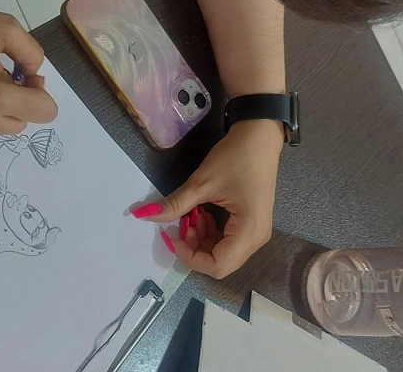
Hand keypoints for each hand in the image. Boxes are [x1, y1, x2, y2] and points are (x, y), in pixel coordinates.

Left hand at [134, 120, 282, 278]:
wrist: (259, 137)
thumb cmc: (235, 158)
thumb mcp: (201, 182)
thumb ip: (174, 204)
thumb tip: (143, 215)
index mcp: (249, 232)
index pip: (217, 265)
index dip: (189, 257)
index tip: (171, 235)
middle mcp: (256, 238)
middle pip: (219, 261)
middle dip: (193, 246)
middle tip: (180, 221)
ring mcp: (255, 232)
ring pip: (221, 252)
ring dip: (199, 238)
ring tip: (190, 213)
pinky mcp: (250, 224)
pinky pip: (226, 240)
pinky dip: (208, 232)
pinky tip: (200, 212)